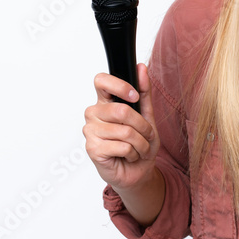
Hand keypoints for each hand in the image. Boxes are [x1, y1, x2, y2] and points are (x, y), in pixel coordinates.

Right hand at [82, 65, 159, 190]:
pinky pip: (122, 146)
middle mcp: (94, 113)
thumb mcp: (147, 115)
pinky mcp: (92, 148)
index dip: (119, 86)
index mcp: (104, 101)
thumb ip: (143, 92)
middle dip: (142, 126)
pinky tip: (129, 156)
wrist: (138, 171)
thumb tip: (141, 67)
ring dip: (141, 143)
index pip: (101, 80)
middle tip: (147, 135)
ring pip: (125, 131)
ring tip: (139, 148)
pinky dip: (134, 153)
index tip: (134, 96)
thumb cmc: (140, 142)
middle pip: (121, 110)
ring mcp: (90, 130)